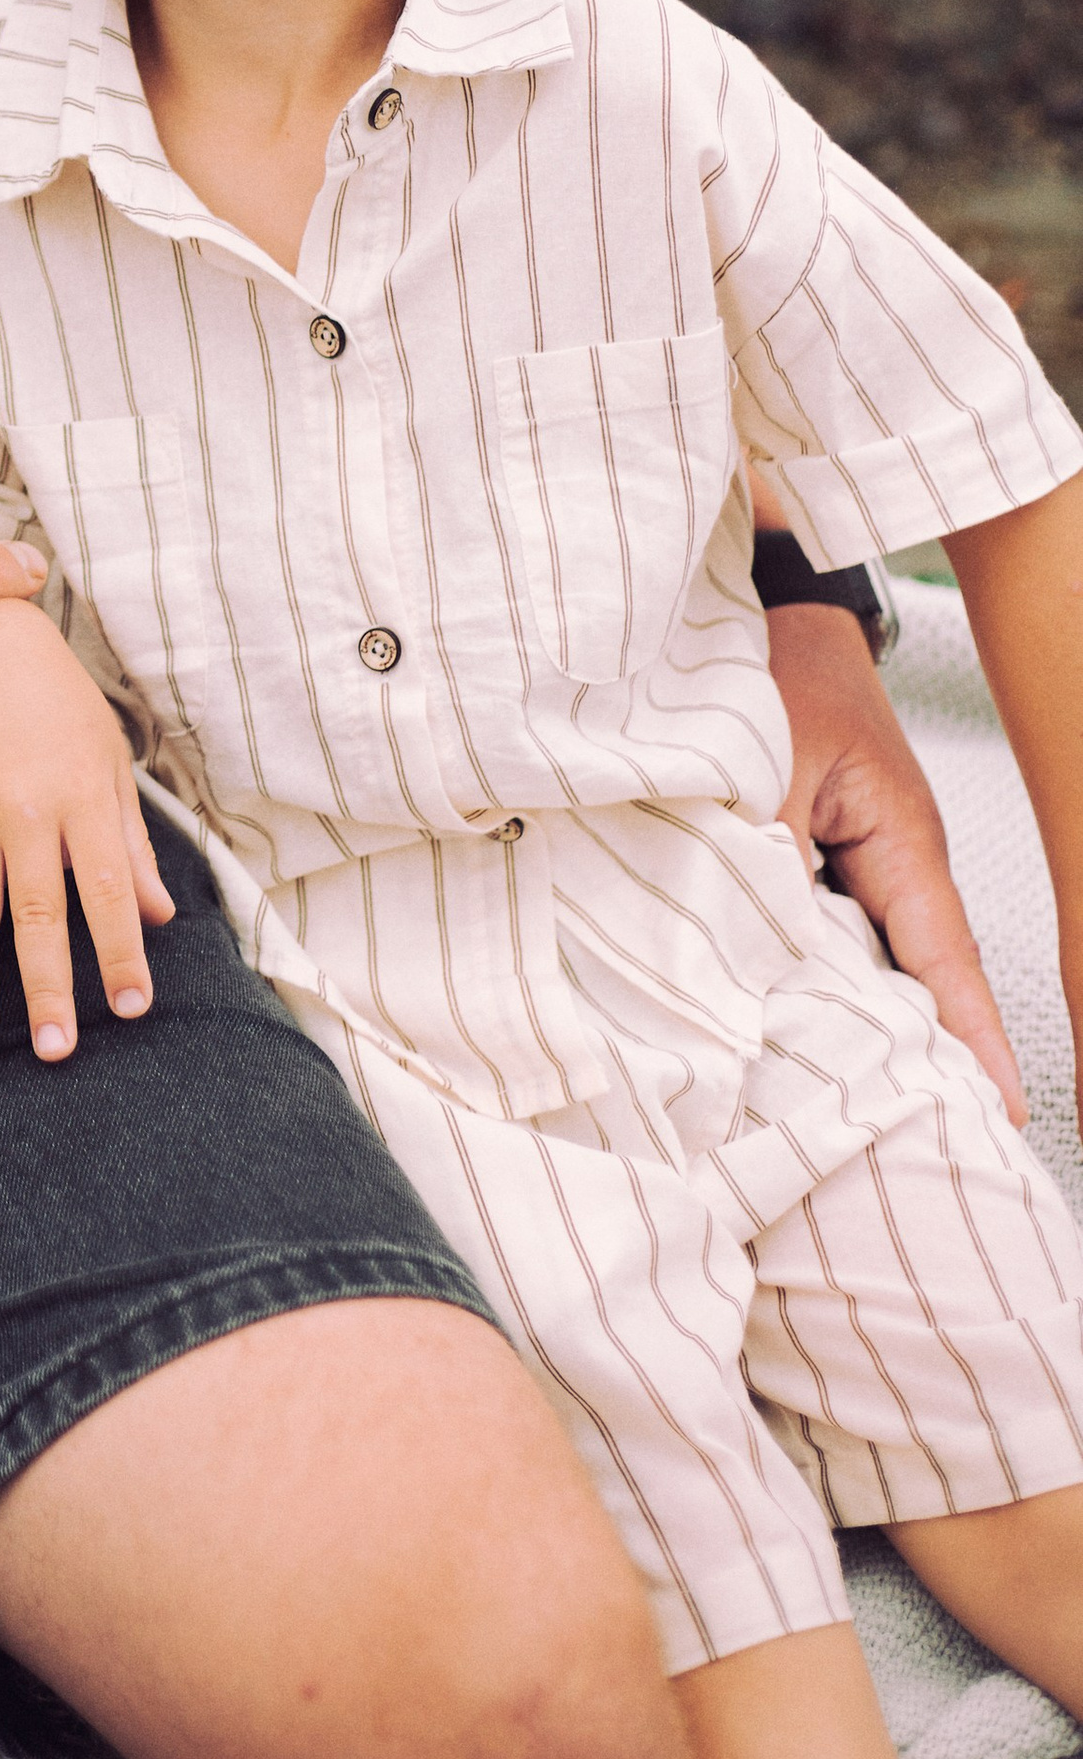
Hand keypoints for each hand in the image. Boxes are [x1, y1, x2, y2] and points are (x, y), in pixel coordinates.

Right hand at [0, 597, 175, 1059]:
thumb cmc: (55, 697)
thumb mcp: (106, 757)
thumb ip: (129, 840)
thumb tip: (159, 915)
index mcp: (80, 798)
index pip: (107, 890)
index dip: (121, 952)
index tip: (132, 1008)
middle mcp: (24, 813)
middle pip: (38, 914)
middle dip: (48, 988)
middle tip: (56, 1052)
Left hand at [770, 599, 1025, 1124]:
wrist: (758, 617)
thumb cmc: (773, 670)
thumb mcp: (767, 761)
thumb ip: (765, 854)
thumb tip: (759, 942)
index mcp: (901, 841)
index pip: (946, 962)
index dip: (971, 1039)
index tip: (1000, 1110)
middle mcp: (886, 864)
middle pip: (910, 981)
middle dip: (917, 1057)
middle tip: (917, 1141)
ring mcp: (850, 865)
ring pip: (857, 964)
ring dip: (849, 1020)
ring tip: (846, 1108)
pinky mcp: (809, 861)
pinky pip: (813, 936)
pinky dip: (800, 975)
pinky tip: (772, 1022)